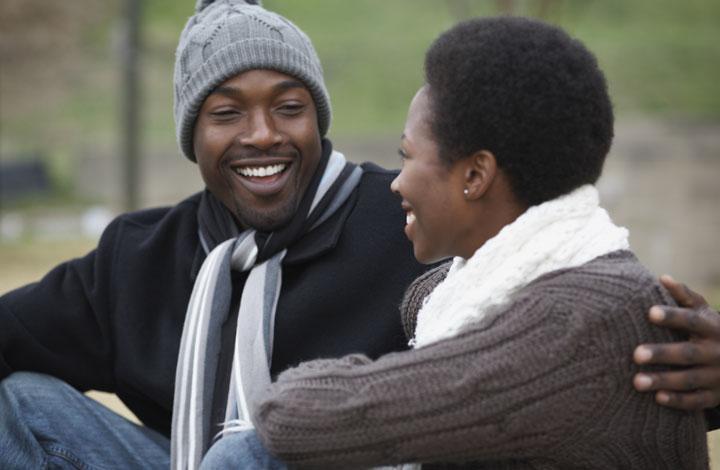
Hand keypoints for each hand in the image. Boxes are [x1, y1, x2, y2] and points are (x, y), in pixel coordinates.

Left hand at [633, 275, 719, 409]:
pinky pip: (696, 401)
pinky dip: (679, 401)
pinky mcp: (714, 396)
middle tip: (635, 354)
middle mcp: (715, 351)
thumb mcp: (704, 311)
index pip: (690, 320)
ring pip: (689, 380)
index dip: (671, 316)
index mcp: (711, 327)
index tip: (650, 312)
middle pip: (687, 353)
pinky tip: (658, 398)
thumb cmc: (711, 330)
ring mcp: (716, 376)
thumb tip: (662, 278)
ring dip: (663, 381)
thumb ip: (684, 296)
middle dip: (662, 354)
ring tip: (636, 382)